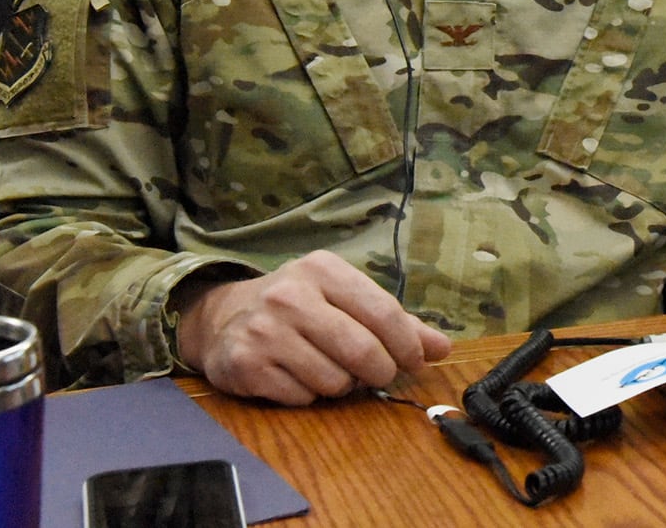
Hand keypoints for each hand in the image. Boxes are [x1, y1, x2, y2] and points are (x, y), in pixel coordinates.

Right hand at [175, 250, 451, 404]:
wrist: (223, 318)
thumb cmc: (300, 307)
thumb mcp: (345, 299)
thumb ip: (396, 323)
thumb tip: (442, 348)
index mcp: (323, 270)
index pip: (383, 313)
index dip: (407, 345)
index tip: (415, 362)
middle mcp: (291, 295)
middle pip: (362, 351)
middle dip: (379, 371)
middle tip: (377, 375)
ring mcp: (265, 330)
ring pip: (333, 380)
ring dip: (341, 385)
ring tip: (328, 368)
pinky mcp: (246, 364)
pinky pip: (302, 397)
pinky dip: (309, 395)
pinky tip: (297, 376)